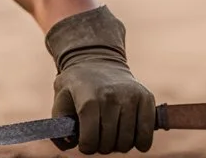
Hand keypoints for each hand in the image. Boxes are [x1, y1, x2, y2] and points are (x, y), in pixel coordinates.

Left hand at [47, 6, 155, 153]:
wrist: (98, 59)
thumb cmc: (76, 85)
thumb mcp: (60, 99)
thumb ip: (59, 125)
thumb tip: (68, 144)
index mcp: (88, 100)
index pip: (90, 141)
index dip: (86, 147)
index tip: (86, 141)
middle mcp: (111, 98)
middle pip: (109, 144)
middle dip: (102, 146)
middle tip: (99, 136)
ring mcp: (131, 97)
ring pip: (127, 142)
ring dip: (119, 145)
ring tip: (113, 133)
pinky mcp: (146, 98)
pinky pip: (147, 134)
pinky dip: (141, 142)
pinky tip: (132, 137)